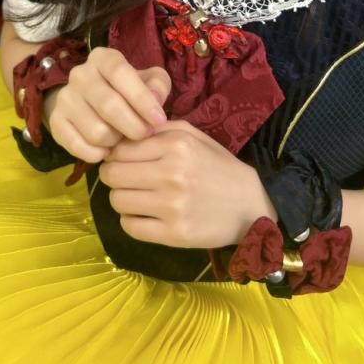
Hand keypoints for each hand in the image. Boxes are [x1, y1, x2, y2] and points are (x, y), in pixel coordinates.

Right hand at [46, 46, 170, 163]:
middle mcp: (79, 74)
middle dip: (134, 126)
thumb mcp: (148, 80)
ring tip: (123, 138)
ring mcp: (64, 98)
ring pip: (96, 131)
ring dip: (116, 141)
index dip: (142, 98)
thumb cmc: (127, 89)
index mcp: (103, 58)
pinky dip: (97, 154)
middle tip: (145, 135)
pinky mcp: (55, 121)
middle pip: (108, 105)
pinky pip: (78, 146)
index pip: (120, 73)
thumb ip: (157, 86)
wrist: (90, 101)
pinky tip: (106, 150)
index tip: (159, 120)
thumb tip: (155, 100)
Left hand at [98, 119, 269, 249]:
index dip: (116, 154)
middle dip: (113, 176)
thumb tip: (121, 134)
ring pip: (117, 201)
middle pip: (113, 175)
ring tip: (137, 197)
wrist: (251, 203)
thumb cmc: (218, 166)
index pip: (120, 149)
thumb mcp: (192, 136)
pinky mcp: (174, 234)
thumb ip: (158, 129)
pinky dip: (131, 221)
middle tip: (125, 179)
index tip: (122, 160)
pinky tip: (144, 215)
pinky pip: (130, 227)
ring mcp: (172, 206)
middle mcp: (172, 174)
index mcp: (176, 146)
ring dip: (122, 198)